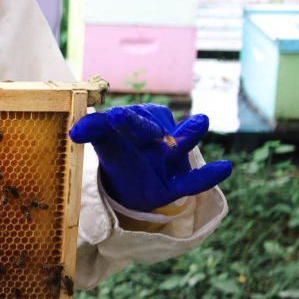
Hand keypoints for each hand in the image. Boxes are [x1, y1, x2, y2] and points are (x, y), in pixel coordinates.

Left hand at [68, 104, 231, 212]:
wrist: (139, 182)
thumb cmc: (122, 156)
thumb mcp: (106, 147)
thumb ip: (94, 133)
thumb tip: (73, 129)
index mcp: (128, 129)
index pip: (111, 123)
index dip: (97, 125)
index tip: (79, 130)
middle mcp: (151, 138)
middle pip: (142, 129)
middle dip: (132, 122)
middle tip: (117, 116)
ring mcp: (167, 159)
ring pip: (177, 146)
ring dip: (188, 135)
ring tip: (201, 121)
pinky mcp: (177, 182)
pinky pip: (193, 181)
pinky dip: (207, 176)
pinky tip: (224, 168)